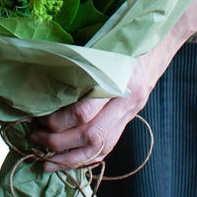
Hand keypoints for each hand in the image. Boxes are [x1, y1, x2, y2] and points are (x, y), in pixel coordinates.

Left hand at [29, 0, 196, 171]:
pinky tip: (68, 161)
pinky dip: (87, 158)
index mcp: (119, 80)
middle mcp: (127, 101)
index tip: (36, 118)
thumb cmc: (127, 35)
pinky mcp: (130, 117)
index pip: (84, 113)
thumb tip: (42, 79)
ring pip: (101, 148)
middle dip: (58, 143)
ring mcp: (131, 112)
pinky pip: (109, 146)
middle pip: (90, 136)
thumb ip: (81, 62)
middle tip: (34, 138)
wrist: (162, 38)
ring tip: (46, 160)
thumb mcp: (105, 43)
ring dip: (70, 159)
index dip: (57, 121)